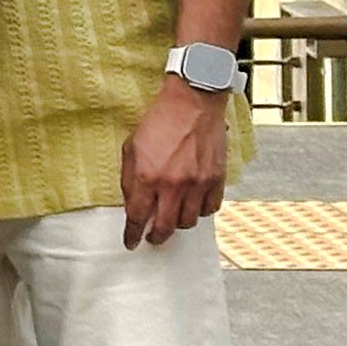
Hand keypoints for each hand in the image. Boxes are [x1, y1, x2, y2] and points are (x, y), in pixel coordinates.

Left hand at [122, 78, 231, 247]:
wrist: (192, 103)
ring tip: (172, 216)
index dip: (132, 234)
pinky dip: (200, 210)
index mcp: (146, 177)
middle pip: (164, 227)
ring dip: (178, 223)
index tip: (131, 242)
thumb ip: (130, 179)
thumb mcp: (131, 147)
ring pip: (188, 221)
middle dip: (156, 237)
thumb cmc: (159, 122)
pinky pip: (210, 208)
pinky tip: (193, 204)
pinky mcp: (217, 179)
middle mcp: (172, 185)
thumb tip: (132, 203)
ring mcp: (197, 184)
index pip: (136, 217)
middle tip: (152, 238)